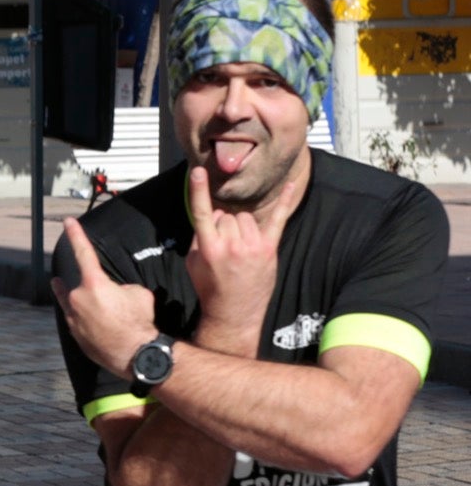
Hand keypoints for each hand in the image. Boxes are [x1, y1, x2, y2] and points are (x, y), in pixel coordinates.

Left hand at [51, 216, 158, 378]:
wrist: (135, 354)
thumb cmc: (139, 321)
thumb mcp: (138, 293)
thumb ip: (121, 286)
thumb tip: (116, 292)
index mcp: (93, 284)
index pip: (83, 252)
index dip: (76, 235)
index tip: (67, 222)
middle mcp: (77, 299)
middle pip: (78, 283)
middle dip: (91, 285)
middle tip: (106, 294)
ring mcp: (73, 318)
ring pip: (69, 301)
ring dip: (73, 296)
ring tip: (59, 285)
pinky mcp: (74, 334)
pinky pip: (75, 319)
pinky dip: (82, 317)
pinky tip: (92, 322)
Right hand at [186, 167, 297, 344]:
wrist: (234, 314)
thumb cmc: (210, 288)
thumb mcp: (193, 263)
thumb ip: (198, 237)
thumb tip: (210, 216)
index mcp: (209, 248)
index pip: (201, 213)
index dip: (197, 191)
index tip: (197, 171)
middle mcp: (231, 245)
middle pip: (226, 215)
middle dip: (222, 225)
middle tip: (223, 246)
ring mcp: (252, 247)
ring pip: (244, 217)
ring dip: (240, 226)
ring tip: (238, 246)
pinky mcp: (269, 249)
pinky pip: (278, 218)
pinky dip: (285, 200)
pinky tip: (291, 184)